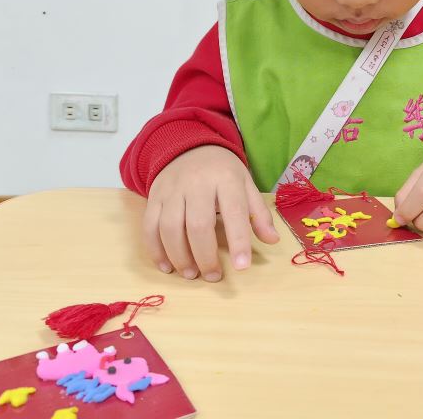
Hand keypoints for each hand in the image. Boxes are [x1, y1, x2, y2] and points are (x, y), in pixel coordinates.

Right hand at [144, 146, 279, 281]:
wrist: (189, 146)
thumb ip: (259, 213)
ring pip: (170, 227)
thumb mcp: (246, 184)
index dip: (238, 240)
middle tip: (213, 276)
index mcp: (226, 179)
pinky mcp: (154, 196)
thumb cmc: (222, 171)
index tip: (242, 267)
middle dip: (205, 256)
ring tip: (191, 274)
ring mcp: (172, 189)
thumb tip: (273, 240)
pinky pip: (150, 226)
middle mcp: (197, 183)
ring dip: (179, 256)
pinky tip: (166, 266)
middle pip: (198, 224)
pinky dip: (156, 250)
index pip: (234, 212)